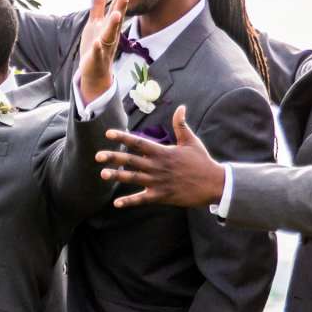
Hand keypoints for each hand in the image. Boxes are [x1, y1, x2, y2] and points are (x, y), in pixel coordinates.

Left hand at [76, 0, 135, 104]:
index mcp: (109, 25)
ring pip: (110, 35)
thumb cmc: (96, 43)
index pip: (117, 8)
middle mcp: (110, 34)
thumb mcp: (96, 22)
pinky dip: (99, 48)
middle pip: (117, 19)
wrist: (95, 71)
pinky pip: (99, 52)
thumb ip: (98, 5)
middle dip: (121, 6)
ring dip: (113, 25)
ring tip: (116, 15)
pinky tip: (99, 42)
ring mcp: (105, 46)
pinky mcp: (97, 58)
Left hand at [97, 106, 225, 209]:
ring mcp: (158, 182)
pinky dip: (130, 202)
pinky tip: (117, 204)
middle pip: (131, 160)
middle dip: (113, 157)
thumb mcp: (191, 141)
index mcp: (162, 152)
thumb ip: (181, 125)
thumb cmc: (202, 162)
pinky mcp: (162, 196)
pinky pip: (142, 199)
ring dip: (117, 176)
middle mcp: (157, 166)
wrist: (214, 184)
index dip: (123, 137)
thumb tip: (181, 107)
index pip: (138, 142)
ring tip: (102, 174)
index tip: (108, 133)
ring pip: (133, 178)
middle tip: (97, 156)